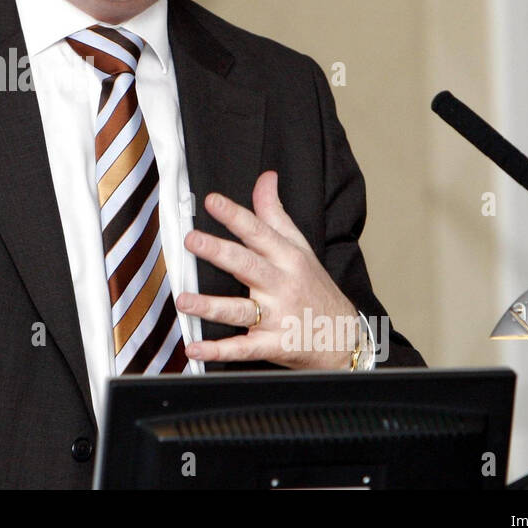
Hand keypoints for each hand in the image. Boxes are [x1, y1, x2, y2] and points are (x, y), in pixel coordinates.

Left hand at [176, 171, 358, 369]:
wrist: (344, 338)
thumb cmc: (316, 288)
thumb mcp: (300, 247)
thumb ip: (276, 214)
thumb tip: (265, 178)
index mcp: (286, 258)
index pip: (258, 232)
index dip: (235, 215)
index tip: (212, 201)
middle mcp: (281, 285)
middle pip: (247, 265)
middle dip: (218, 252)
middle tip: (192, 240)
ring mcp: (277, 317)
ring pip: (240, 309)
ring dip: (211, 305)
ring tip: (183, 300)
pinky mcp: (273, 345)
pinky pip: (243, 348)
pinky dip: (219, 350)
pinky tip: (196, 349)